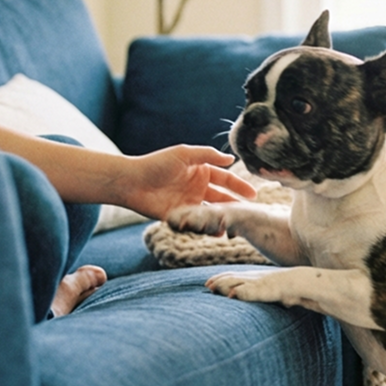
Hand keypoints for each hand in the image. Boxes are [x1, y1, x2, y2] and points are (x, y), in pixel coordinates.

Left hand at [120, 145, 256, 219]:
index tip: (253, 195)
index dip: (240, 186)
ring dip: (225, 217)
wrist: (132, 182)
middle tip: (251, 213)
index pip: (226, 178)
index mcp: (201, 171)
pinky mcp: (182, 216)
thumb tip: (231, 159)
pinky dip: (209, 228)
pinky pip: (199, 223)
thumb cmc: (156, 164)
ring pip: (213, 211)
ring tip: (237, 224)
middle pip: (223, 197)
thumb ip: (207, 155)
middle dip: (237, 204)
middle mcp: (198, 187)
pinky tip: (219, 231)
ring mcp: (190, 203)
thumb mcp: (184, 154)